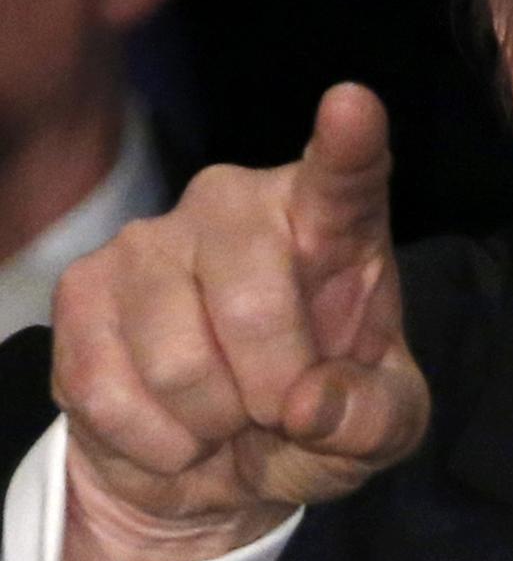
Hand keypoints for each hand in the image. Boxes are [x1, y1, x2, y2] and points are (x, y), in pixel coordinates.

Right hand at [51, 83, 429, 560]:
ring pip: (177, 362)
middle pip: (251, 303)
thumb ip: (375, 418)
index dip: (349, 143)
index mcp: (335, 223)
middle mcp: (240, 205)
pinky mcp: (82, 287)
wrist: (219, 455)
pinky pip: (109, 392)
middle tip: (278, 409)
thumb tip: (311, 406)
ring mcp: (153, 238)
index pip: (346, 175)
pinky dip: (156, 444)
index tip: (353, 106)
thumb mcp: (381, 426)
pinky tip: (176, 427)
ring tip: (226, 414)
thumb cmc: (315, 414)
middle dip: (272, 390)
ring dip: (211, 423)